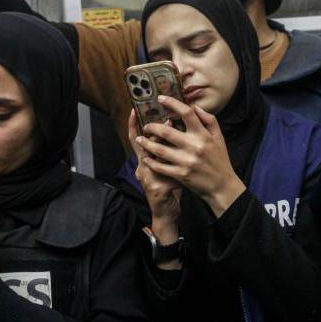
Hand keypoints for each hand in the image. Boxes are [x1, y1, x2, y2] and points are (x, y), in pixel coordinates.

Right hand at [129, 110, 182, 228]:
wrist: (165, 212)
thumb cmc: (166, 185)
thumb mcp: (162, 165)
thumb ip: (164, 147)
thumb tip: (172, 124)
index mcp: (144, 160)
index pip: (135, 138)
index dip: (133, 125)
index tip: (134, 109)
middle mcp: (142, 168)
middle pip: (141, 146)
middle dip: (153, 132)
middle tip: (167, 120)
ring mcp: (149, 179)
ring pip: (152, 159)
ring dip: (164, 146)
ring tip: (176, 136)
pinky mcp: (158, 190)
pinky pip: (168, 176)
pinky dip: (177, 168)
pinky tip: (187, 165)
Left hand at [135, 96, 245, 217]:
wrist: (222, 186)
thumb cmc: (220, 160)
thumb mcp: (219, 137)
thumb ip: (209, 120)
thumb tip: (195, 107)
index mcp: (203, 135)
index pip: (187, 113)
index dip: (172, 103)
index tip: (161, 98)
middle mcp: (194, 147)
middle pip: (167, 131)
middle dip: (152, 127)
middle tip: (146, 126)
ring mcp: (186, 161)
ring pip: (160, 149)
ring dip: (146, 143)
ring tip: (139, 140)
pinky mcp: (181, 175)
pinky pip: (161, 166)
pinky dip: (151, 161)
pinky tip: (146, 157)